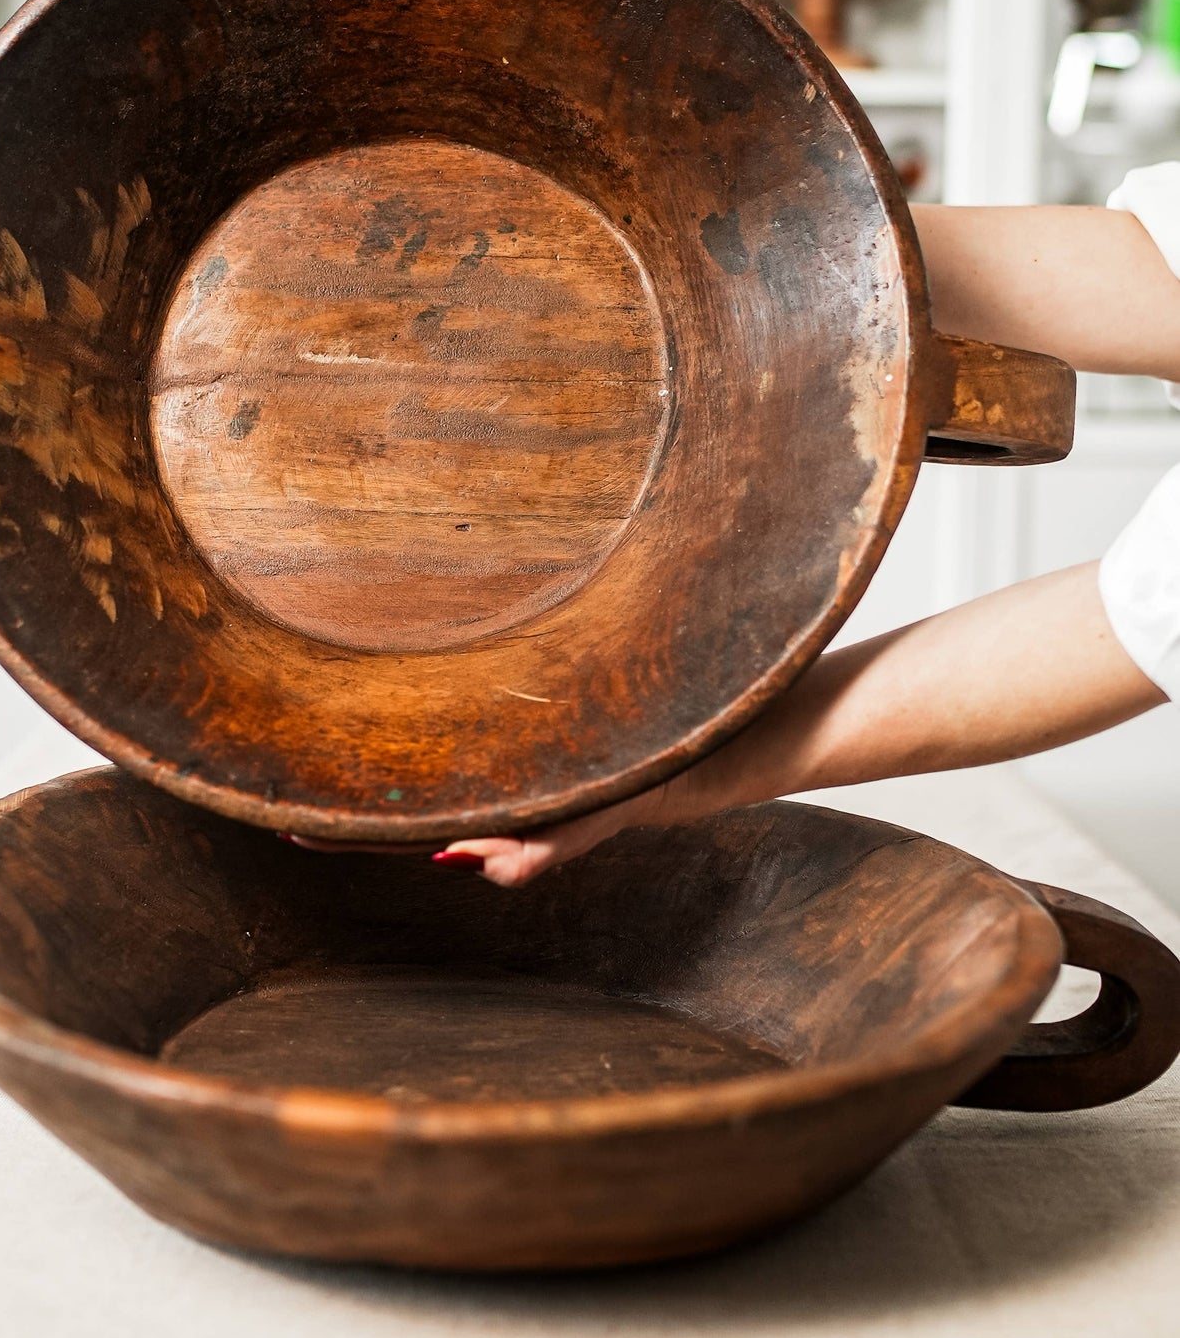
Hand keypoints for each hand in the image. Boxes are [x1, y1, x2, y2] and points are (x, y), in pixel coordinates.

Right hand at [283, 561, 1162, 889]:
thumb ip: (709, 565)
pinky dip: (561, 834)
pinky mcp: (699, 791)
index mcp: (680, 725)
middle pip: (572, 794)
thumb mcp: (751, 596)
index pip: (590, 746)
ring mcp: (684, 785)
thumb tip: (687, 489)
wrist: (900, 695)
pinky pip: (614, 818)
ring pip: (580, 817)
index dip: (532, 756)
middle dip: (506, 807)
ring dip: (517, 830)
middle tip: (437, 826)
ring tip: (456, 847)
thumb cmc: (824, 637)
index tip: (476, 754)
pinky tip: (512, 848)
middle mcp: (675, 765)